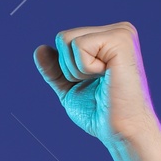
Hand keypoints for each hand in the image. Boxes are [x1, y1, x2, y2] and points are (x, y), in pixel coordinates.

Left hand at [34, 22, 160, 146]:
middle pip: (63, 37)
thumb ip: (55, 69)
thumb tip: (39, 49)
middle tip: (97, 84)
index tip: (92, 84)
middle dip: (69, 68)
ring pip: (67, 40)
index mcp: (109, 39)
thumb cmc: (100, 112)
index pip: (64, 40)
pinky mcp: (120, 39)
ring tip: (103, 81)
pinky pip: (78, 45)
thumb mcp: (69, 88)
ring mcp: (121, 32)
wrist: (122, 130)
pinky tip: (107, 77)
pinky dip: (84, 68)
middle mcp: (118, 30)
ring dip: (77, 70)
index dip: (66, 69)